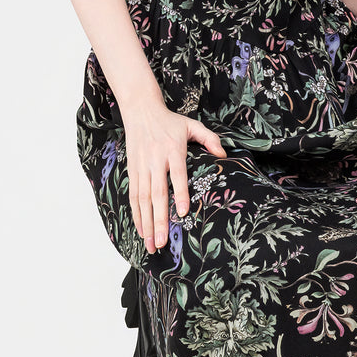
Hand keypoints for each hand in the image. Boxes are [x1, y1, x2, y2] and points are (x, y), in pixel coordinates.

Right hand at [120, 99, 226, 254]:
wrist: (141, 112)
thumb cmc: (170, 122)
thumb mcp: (192, 125)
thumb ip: (209, 139)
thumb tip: (223, 155)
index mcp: (173, 150)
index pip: (177, 174)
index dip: (180, 193)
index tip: (184, 212)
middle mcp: (155, 161)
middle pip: (157, 193)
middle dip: (159, 219)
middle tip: (162, 242)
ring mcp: (142, 168)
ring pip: (143, 199)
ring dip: (146, 223)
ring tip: (151, 244)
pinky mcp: (133, 171)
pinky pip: (134, 197)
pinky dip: (136, 215)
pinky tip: (141, 231)